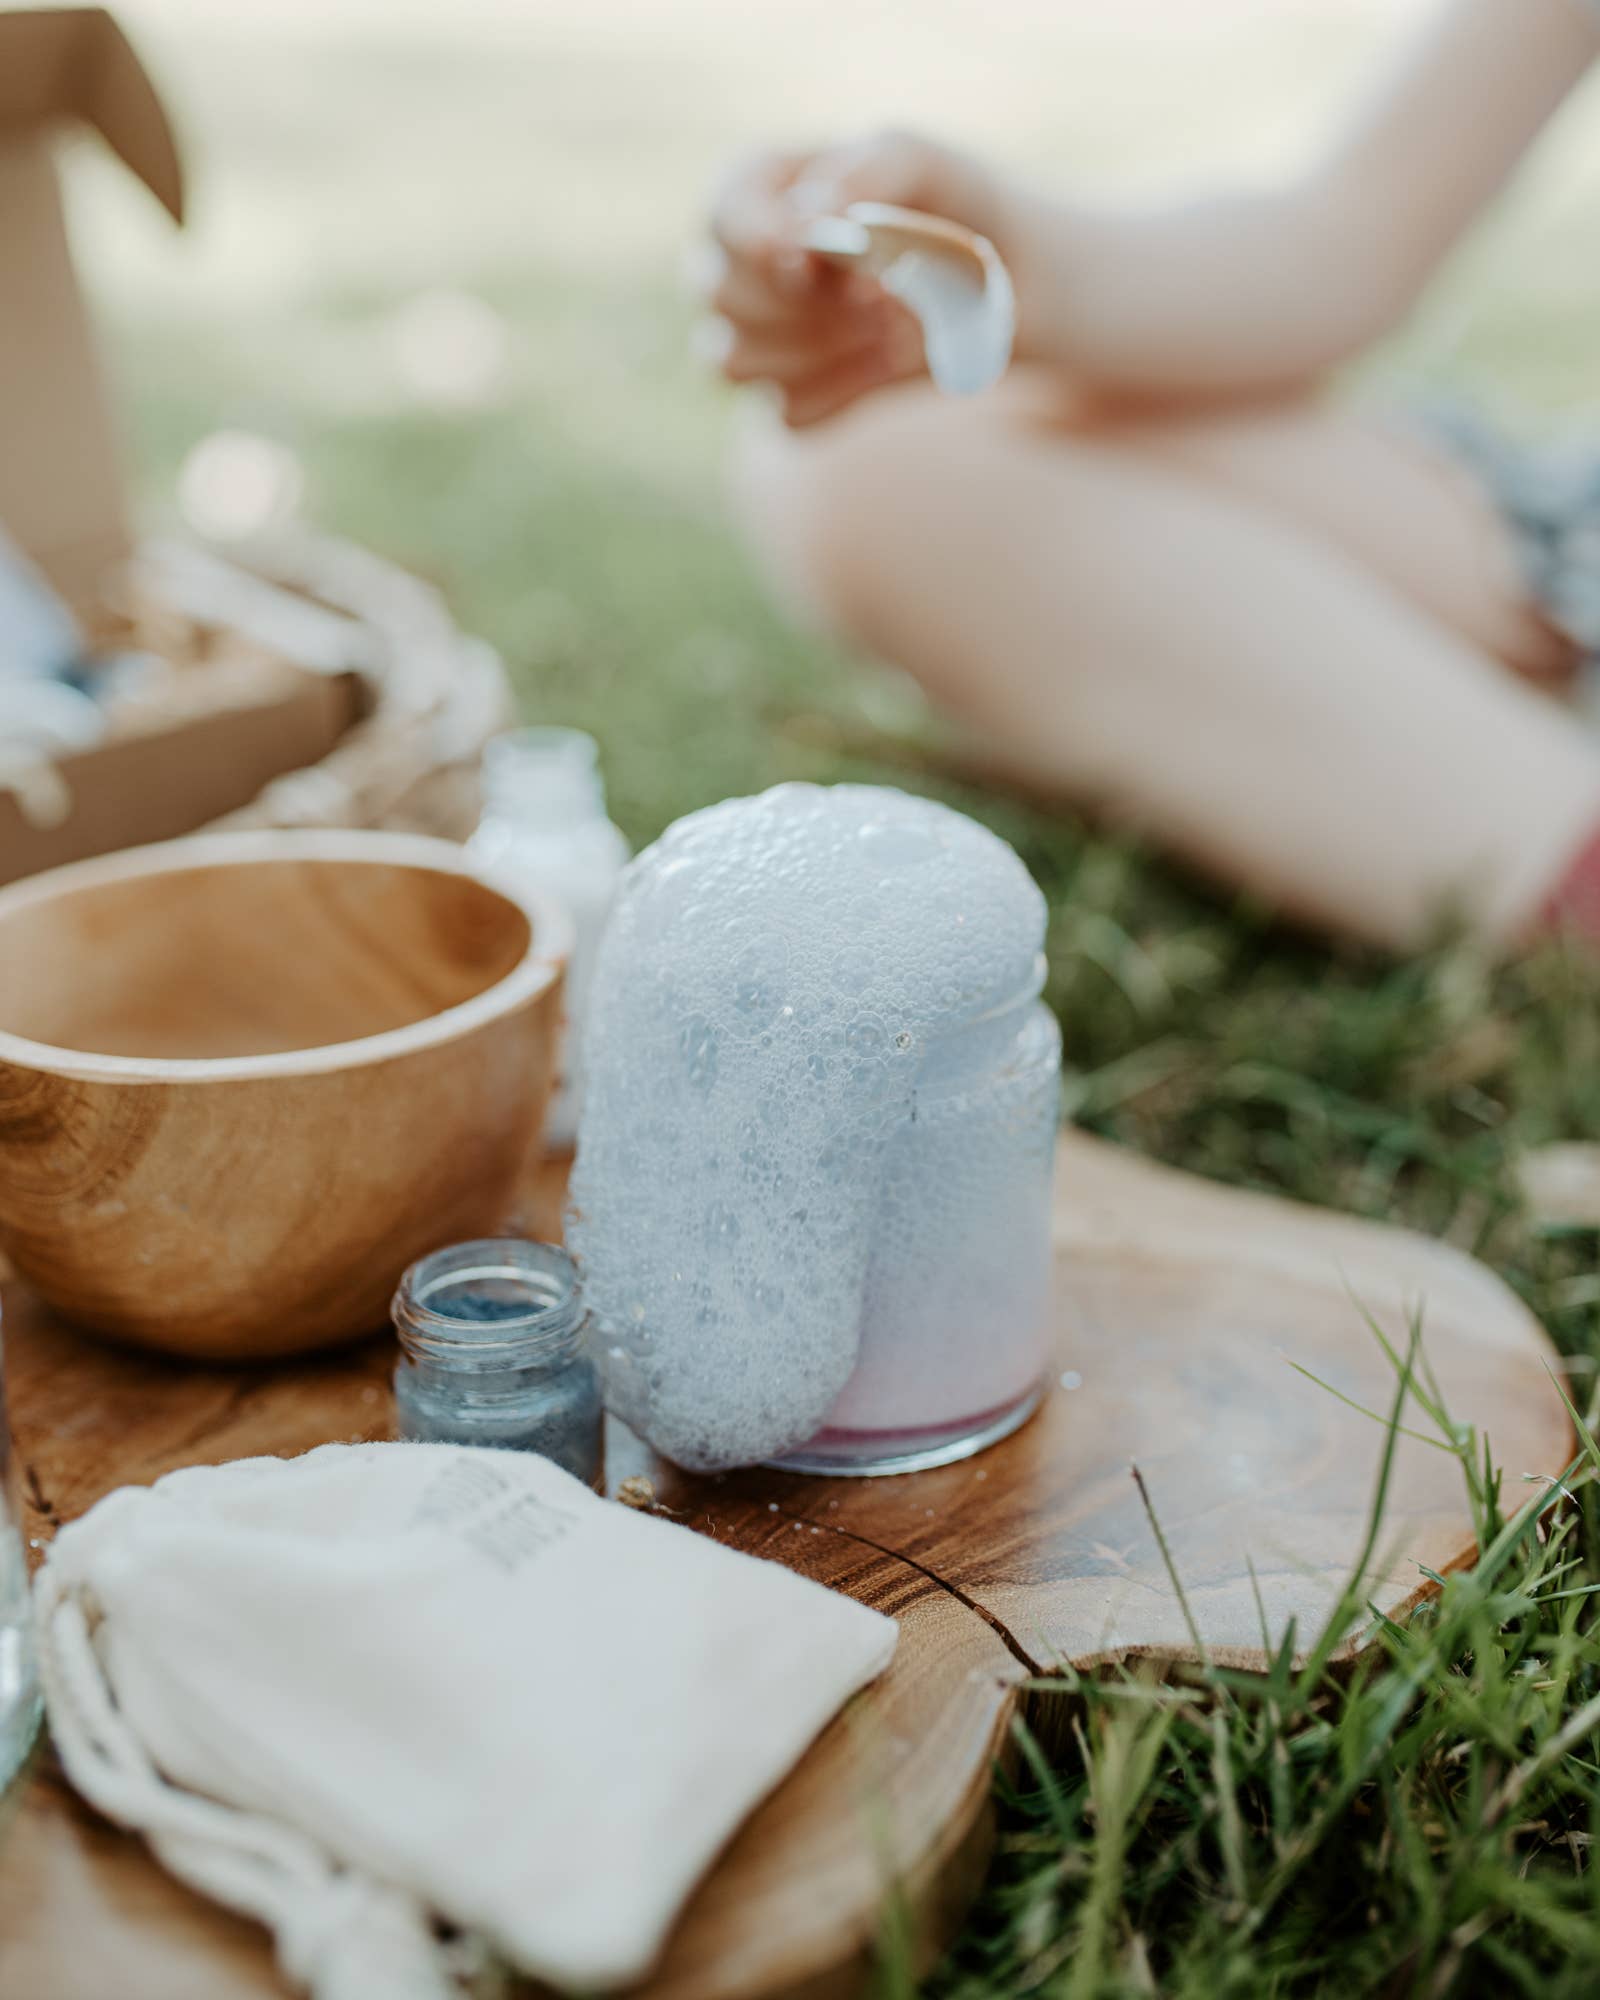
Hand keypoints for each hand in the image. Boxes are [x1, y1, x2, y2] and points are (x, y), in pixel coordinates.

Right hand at [696, 130, 1012, 426]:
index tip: (814, 254)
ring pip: (738, 359)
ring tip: (897, 323)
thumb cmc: (948, 204)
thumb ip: (868, 170)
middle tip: (887, 292)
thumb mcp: (924, 163)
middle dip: (809, 300)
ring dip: (822, 346)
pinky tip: (892, 359)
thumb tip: (811, 217)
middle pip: (725, 294)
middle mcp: (740, 265)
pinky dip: (844, 389)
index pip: (724, 217)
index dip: (761, 242)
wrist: (1000, 279)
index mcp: (758, 189)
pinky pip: (789, 413)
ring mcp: (757, 338)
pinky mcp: (791, 397)